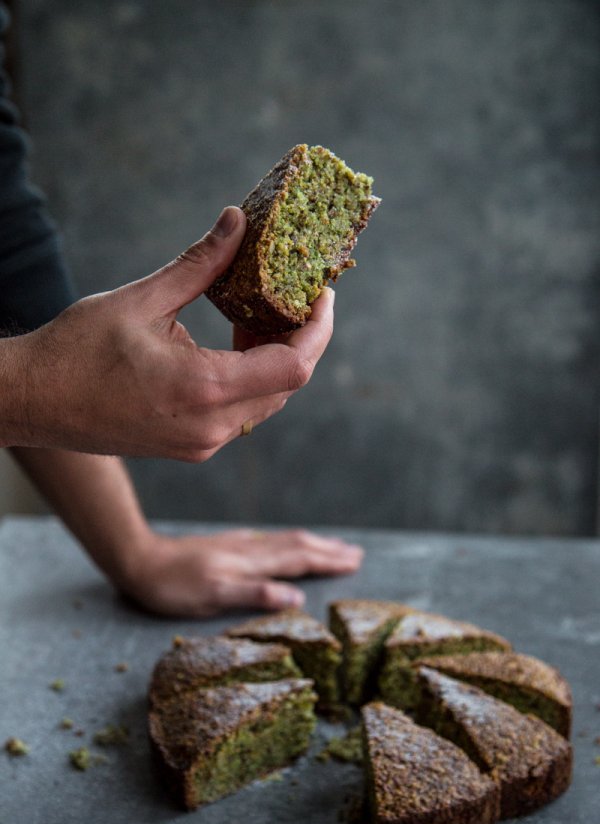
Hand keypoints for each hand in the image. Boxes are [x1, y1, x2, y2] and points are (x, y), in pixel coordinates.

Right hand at [2, 206, 334, 458]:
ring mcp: (202, 444)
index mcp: (205, 390)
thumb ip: (199, 264)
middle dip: (297, 339)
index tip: (322, 296)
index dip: (318, 329)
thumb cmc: (76, 350)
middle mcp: (212, 428)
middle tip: (290, 296)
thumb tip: (237, 223)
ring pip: (267, 401)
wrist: (33, 402)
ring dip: (273, 359)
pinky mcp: (191, 447)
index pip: (294, 366)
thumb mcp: (141, 299)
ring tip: (254, 313)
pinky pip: (241, 413)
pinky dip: (249, 378)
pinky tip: (231, 343)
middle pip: (288, 385)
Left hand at [119, 528, 363, 617]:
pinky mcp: (226, 545)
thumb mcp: (213, 597)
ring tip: (333, 546)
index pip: (298, 560)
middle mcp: (249, 550)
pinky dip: (289, 543)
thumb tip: (297, 599)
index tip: (354, 562)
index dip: (327, 562)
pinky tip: (286, 544)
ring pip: (284, 541)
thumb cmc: (174, 588)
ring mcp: (238, 545)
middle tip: (356, 553)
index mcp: (250, 564)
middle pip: (297, 546)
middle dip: (328, 550)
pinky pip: (269, 541)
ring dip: (312, 543)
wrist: (140, 560)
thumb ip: (255, 595)